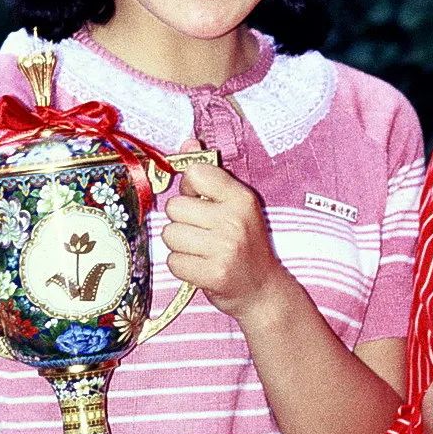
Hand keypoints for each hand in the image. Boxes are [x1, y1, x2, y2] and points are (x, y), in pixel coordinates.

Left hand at [162, 158, 287, 320]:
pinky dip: (182, 266)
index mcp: (241, 198)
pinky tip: (200, 267)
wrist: (263, 290)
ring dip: (179, 245)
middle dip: (181, 221)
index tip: (200, 203)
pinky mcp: (214, 274)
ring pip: (170, 235)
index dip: (189, 189)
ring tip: (200, 251)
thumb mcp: (235, 205)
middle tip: (201, 233)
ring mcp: (225, 248)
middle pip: (175, 207)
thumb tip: (189, 143)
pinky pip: (174, 262)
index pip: (195, 173)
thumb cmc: (245, 245)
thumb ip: (210, 174)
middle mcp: (234, 220)